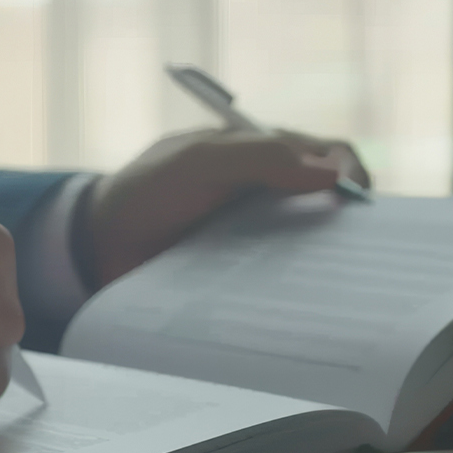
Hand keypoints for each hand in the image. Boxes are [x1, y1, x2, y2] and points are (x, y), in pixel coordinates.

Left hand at [80, 128, 369, 284]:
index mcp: (267, 151)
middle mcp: (273, 190)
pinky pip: (288, 279)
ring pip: (316, 245)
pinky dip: (299, 287)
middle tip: (348, 253)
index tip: (352, 203)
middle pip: (333, 202)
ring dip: (326, 261)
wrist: (100, 246)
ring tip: (328, 284)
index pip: (332, 154)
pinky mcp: (251, 272)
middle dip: (350, 225)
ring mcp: (263, 232)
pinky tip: (299, 302)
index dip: (352, 173)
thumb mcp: (198, 162)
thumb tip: (333, 173)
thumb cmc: (148, 190)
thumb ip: (260, 157)